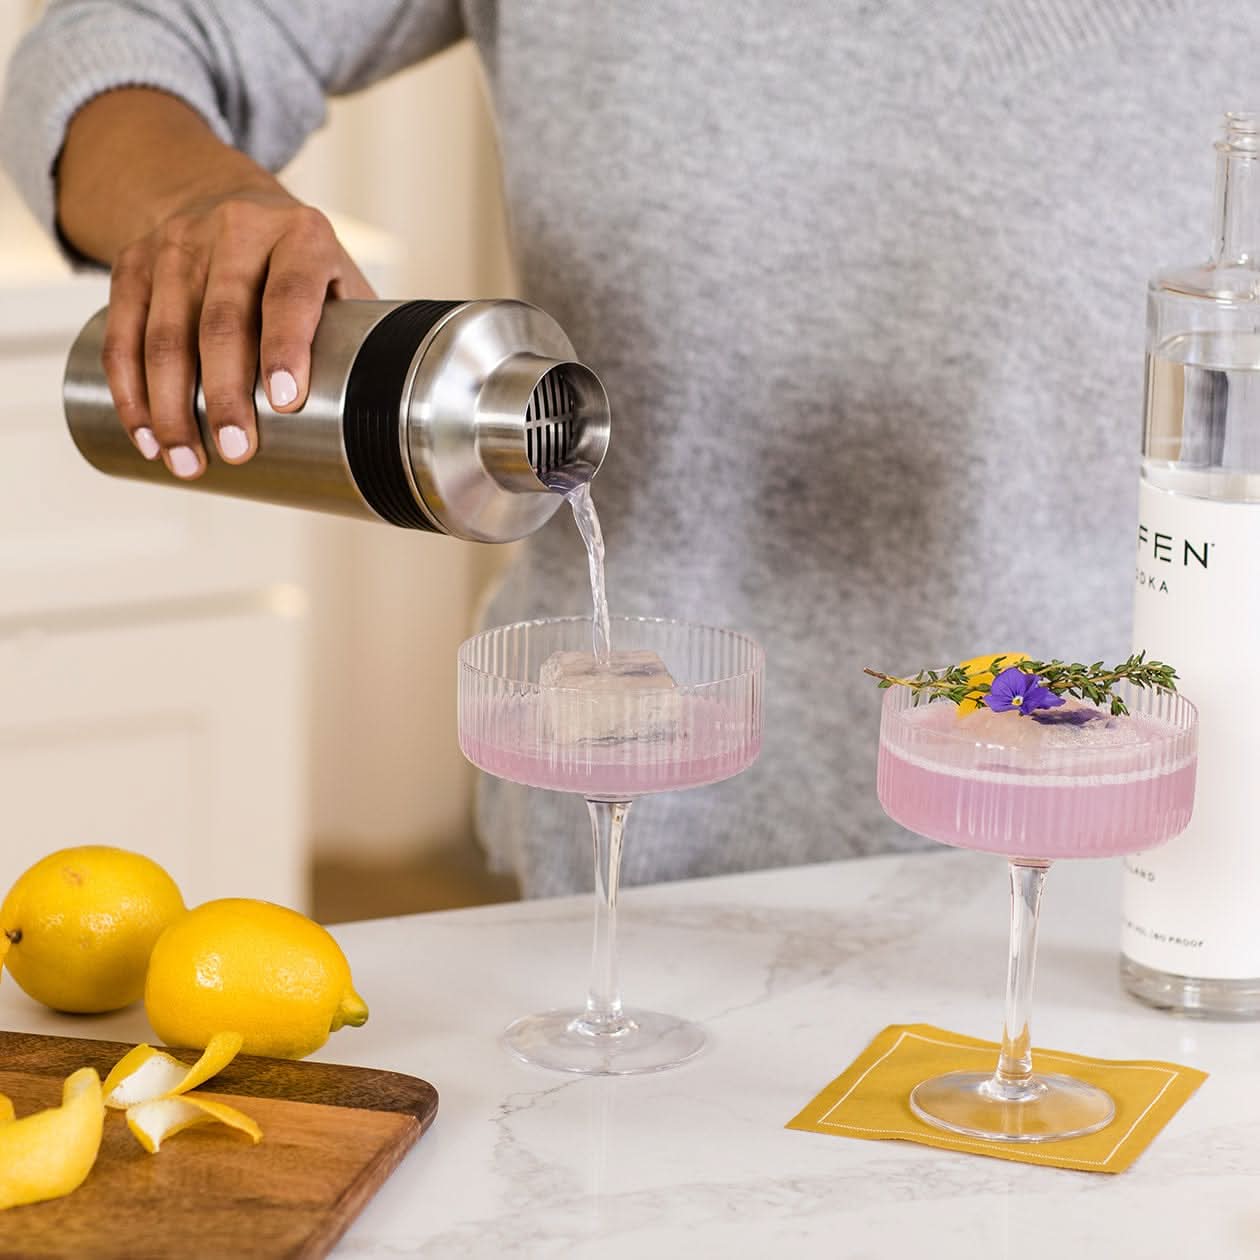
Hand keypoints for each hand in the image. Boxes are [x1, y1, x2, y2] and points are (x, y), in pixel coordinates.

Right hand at [56, 88, 374, 478]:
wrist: (220, 193)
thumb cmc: (297, 261)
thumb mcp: (338, 275)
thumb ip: (359, 333)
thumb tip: (388, 418)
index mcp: (301, 235)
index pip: (290, 293)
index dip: (286, 347)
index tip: (284, 402)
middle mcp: (236, 230)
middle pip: (222, 321)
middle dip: (226, 395)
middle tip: (235, 450)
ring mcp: (178, 244)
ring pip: (165, 332)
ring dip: (172, 406)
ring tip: (186, 461)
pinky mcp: (134, 263)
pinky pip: (123, 332)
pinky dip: (131, 389)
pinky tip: (145, 433)